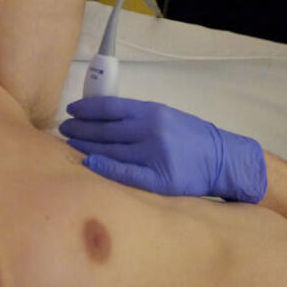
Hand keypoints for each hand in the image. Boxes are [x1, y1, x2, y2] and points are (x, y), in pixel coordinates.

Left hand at [60, 96, 266, 202]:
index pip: (110, 107)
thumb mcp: (166, 117)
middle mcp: (150, 130)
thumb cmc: (192, 137)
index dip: (86, 109)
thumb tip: (102, 118)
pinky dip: (104, 168)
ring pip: (110, 150)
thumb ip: (139, 117)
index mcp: (152, 112)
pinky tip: (88, 163)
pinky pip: (125, 173)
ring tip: (70, 145)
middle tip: (63, 129)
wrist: (223, 159)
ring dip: (86, 147)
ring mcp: (153, 155)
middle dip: (80, 129)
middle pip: (105, 129)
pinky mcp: (158, 179)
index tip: (70, 110)